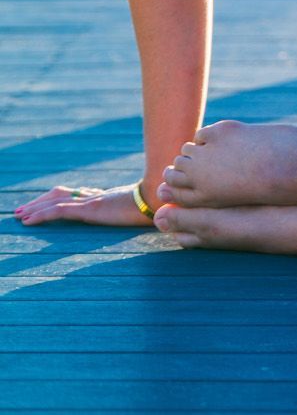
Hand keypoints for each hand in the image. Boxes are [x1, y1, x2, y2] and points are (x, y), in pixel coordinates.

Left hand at [13, 184, 153, 229]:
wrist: (160, 199)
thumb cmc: (156, 206)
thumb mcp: (141, 211)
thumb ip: (134, 213)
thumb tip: (145, 219)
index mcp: (103, 197)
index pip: (73, 194)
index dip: (54, 198)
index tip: (42, 205)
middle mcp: (93, 196)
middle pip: (59, 195)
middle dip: (38, 202)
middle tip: (21, 211)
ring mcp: (90, 201)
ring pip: (54, 202)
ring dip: (34, 209)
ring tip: (19, 217)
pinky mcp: (89, 209)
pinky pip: (59, 211)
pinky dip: (41, 215)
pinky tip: (29, 221)